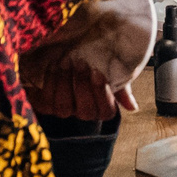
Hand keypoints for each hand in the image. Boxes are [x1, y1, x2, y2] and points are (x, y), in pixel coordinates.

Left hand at [20, 49, 136, 120]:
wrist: (65, 63)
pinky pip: (47, 101)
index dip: (101, 93)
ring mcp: (62, 112)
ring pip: (64, 107)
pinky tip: (53, 65)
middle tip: (80, 62)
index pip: (106, 111)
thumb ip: (121, 88)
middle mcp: (82, 115)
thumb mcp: (109, 75)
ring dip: (65, 83)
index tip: (97, 71)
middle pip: (84, 111)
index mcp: (102, 109)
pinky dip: (50, 82)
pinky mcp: (44, 107)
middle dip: (82, 85)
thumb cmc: (91, 69)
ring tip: (65, 61)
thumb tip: (132, 107)